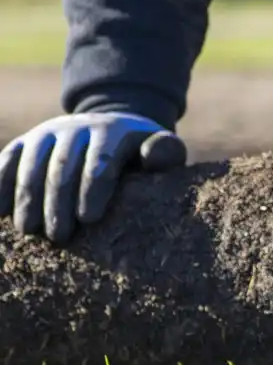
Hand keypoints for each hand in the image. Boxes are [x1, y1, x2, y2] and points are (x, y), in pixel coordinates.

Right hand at [0, 112, 185, 242]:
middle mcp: (76, 128)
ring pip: (31, 162)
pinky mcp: (25, 142)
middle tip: (59, 236)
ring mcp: (47, 134)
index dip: (94, 187)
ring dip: (27, 196)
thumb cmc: (141, 153)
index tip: (89, 218)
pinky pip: (7, 158)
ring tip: (27, 230)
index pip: (102, 159)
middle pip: (63, 165)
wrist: (111, 128)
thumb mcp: (161, 149)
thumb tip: (154, 156)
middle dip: (58, 201)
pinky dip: (0, 182)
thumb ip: (165, 152)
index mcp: (112, 132)